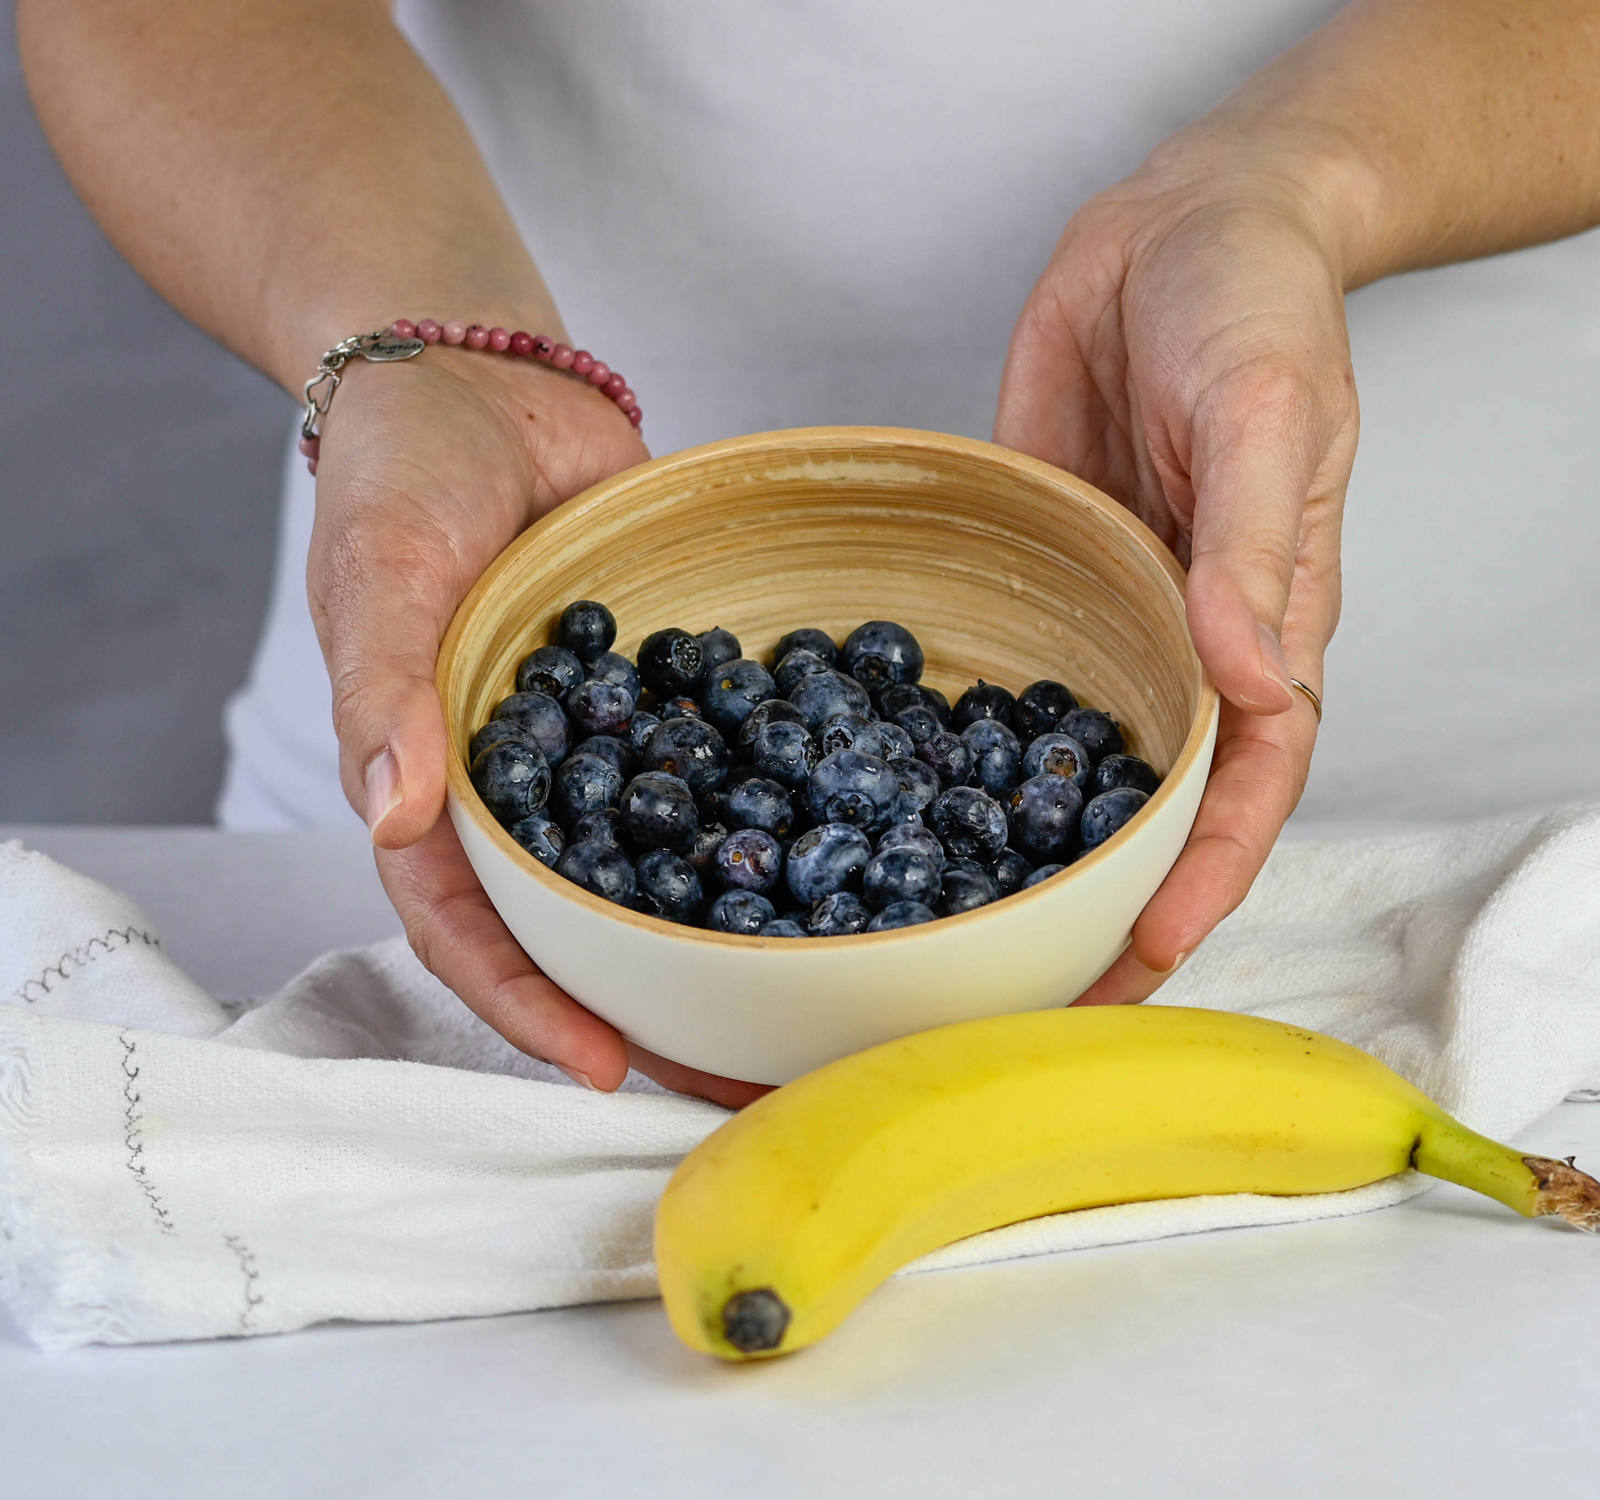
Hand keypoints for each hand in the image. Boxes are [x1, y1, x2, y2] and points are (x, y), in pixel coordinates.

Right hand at [306, 351, 766, 1106]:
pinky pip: (724, 768)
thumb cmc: (403, 474)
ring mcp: (608, 750)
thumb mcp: (377, 573)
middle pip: (583, 926)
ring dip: (722, 938)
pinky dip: (771, 816)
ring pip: (663, 866)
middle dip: (650, 1007)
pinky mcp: (673, 699)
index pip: (473, 927)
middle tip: (735, 1080)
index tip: (606, 1067)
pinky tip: (850, 857)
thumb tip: (393, 815)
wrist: (488, 384)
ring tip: (803, 1007)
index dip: (529, 1005)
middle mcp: (527, 790)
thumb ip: (381, 691)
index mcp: (437, 790)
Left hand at [994, 134, 1358, 1003]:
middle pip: (1156, 800)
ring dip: (1033, 844)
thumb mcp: (1265, 414)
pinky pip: (1005, 672)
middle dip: (1111, 898)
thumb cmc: (1255, 309)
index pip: (1249, 780)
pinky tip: (905, 792)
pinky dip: (970, 740)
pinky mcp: (1039, 578)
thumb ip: (1251, 549)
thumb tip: (1253, 677)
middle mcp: (1181, 639)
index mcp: (1264, 620)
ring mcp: (1105, 615)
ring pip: (1073, 757)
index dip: (1206, 874)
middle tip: (1040, 991)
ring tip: (965, 929)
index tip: (1151, 954)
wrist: (1179, 228)